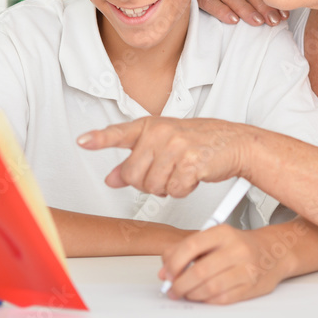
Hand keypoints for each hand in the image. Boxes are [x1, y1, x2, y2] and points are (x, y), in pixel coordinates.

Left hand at [77, 117, 250, 197]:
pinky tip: (191, 177)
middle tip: (164, 175)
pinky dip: (182, 190)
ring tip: (180, 173)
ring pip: (153, 186)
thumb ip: (136, 161)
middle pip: (134, 175)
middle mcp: (161, 133)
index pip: (120, 133)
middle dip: (146, 183)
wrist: (234, 143)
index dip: (99, 139)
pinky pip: (174, 190)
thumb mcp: (164, 146)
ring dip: (166, 188)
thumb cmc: (199, 143)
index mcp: (151, 126)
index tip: (83, 141)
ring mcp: (176, 146)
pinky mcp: (191, 162)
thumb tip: (112, 178)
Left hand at [160, 225, 286, 303]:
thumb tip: (165, 271)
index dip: (174, 263)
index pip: (191, 246)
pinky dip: (207, 301)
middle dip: (180, 284)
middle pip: (199, 271)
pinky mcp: (252, 286)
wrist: (274, 251)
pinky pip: (223, 299)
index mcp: (223, 233)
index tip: (167, 273)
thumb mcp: (213, 239)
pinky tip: (203, 297)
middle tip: (172, 289)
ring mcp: (247, 269)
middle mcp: (237, 249)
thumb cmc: (239, 245)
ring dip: (192, 294)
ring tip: (187, 293)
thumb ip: (185, 250)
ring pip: (210, 288)